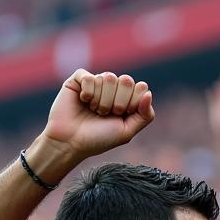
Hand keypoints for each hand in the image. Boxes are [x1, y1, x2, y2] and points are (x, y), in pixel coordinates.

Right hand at [40, 70, 154, 163]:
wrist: (70, 142)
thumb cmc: (98, 139)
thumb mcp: (126, 132)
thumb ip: (144, 116)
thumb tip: (148, 92)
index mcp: (127, 99)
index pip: (140, 88)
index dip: (131, 103)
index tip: (121, 116)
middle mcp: (113, 88)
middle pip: (126, 80)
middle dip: (116, 102)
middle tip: (105, 114)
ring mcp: (97, 82)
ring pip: (107, 78)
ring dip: (100, 100)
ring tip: (93, 111)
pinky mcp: (79, 79)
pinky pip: (89, 76)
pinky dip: (87, 93)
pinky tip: (82, 101)